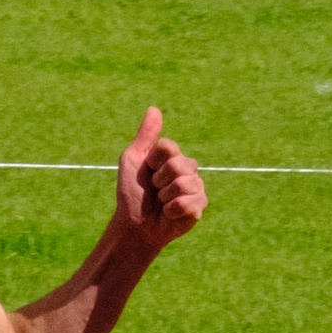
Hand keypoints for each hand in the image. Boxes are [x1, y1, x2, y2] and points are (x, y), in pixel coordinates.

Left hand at [114, 106, 207, 253]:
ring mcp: (196, 187)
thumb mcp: (132, 161)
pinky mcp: (199, 206)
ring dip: (164, 196)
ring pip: (184, 183)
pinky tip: (169, 213)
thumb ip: (145, 136)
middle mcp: (188, 169)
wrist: (134, 224)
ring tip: (161, 202)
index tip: (146, 172)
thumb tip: (154, 108)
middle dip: (158, 180)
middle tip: (154, 190)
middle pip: (178, 164)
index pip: (168, 147)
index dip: (153, 161)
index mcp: (173, 157)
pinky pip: (188, 202)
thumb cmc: (132, 193)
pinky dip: (172, 210)